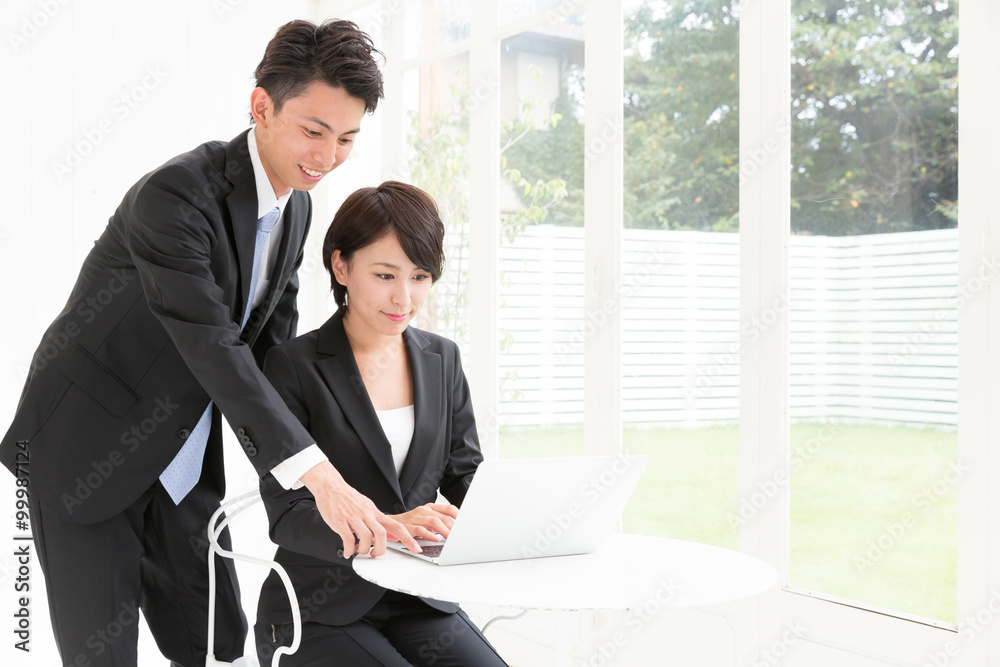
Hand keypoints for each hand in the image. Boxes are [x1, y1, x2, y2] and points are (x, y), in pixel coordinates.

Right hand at [299, 461, 418, 557]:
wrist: (331, 486)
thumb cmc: (348, 498)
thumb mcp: (369, 507)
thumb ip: (380, 521)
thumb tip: (394, 535)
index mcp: (375, 512)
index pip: (397, 525)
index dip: (408, 538)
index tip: (416, 549)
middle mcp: (367, 515)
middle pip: (382, 534)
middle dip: (380, 549)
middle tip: (375, 554)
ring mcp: (353, 518)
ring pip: (366, 537)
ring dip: (363, 549)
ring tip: (359, 551)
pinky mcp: (340, 521)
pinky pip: (347, 539)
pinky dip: (349, 550)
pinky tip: (347, 552)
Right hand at [389, 503, 459, 542]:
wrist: (389, 523)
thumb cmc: (410, 523)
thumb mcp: (426, 520)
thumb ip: (438, 523)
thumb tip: (454, 531)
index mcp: (430, 508)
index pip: (449, 508)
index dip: (459, 516)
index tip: (466, 525)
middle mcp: (424, 510)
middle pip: (443, 517)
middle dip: (453, 528)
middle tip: (460, 537)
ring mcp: (416, 517)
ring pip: (434, 522)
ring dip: (444, 532)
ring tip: (451, 540)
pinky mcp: (408, 526)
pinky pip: (420, 529)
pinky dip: (429, 535)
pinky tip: (435, 539)